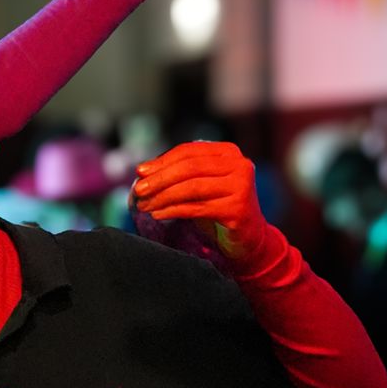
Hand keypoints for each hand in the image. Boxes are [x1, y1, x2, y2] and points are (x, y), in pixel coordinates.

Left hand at [132, 142, 266, 262]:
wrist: (247, 235)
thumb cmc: (218, 205)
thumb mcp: (200, 183)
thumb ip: (178, 173)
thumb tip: (142, 171)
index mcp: (228, 152)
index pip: (188, 151)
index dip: (162, 161)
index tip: (140, 172)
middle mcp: (239, 165)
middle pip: (189, 168)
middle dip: (159, 179)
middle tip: (138, 190)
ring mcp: (241, 187)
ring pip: (192, 188)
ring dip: (163, 197)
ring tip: (144, 205)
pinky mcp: (238, 209)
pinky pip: (197, 208)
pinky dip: (173, 211)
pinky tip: (158, 214)